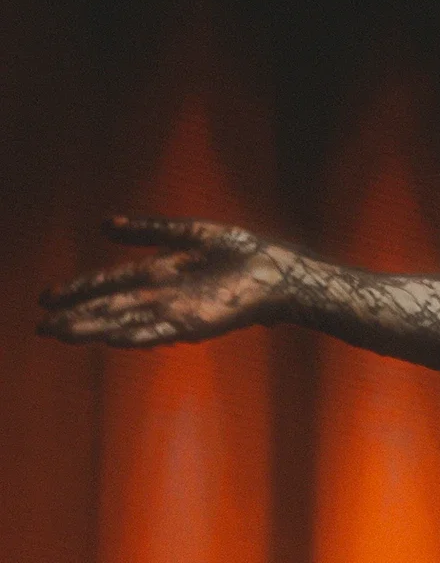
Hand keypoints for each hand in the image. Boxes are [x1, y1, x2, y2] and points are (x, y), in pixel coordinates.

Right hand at [38, 216, 289, 348]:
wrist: (276, 270)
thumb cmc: (239, 252)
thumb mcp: (189, 234)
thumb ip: (149, 231)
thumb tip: (104, 224)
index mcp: (159, 271)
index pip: (110, 281)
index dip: (79, 289)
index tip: (47, 298)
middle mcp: (162, 295)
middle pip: (111, 306)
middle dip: (77, 316)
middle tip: (41, 326)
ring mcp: (177, 310)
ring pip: (127, 321)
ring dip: (96, 328)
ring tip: (64, 333)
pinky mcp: (196, 323)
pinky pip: (160, 330)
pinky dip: (136, 334)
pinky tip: (113, 338)